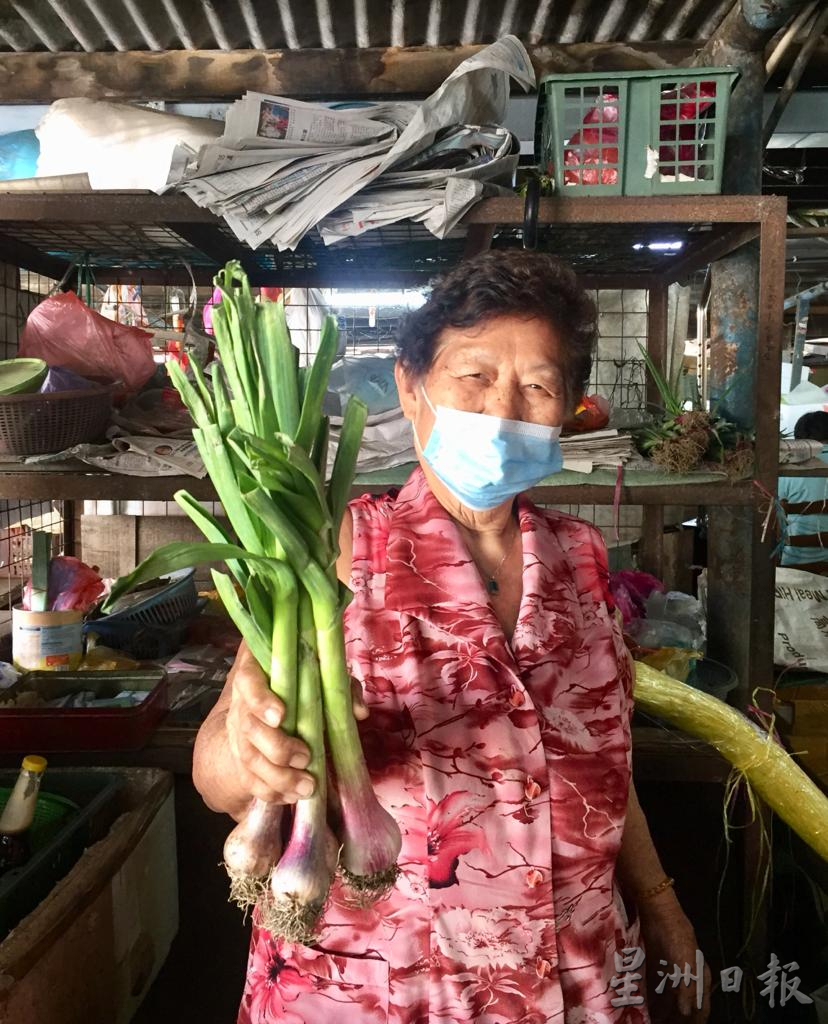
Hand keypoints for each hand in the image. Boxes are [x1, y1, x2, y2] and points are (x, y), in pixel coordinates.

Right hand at [225, 641, 367, 805]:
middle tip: (305, 758)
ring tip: (306, 787)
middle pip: (249, 727)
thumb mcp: (324, 675)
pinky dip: (270, 792)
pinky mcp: (241, 757)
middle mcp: (241, 703)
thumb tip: (358, 712)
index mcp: (257, 673)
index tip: (281, 716)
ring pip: (248, 758)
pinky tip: (291, 797)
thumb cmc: (303, 682)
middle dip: (277, 748)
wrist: (274, 697)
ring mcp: (238, 732)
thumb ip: (341, 687)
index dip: (261, 700)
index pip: (248, 681)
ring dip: (277, 778)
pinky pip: (248, 779)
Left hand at [639, 893, 711, 1022]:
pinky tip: (648, 1010)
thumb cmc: (676, 936)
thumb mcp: (685, 962)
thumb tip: (686, 1012)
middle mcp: (689, 980)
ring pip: (671, 1002)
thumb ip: (687, 987)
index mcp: (701, 979)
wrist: (659, 912)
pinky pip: (658, 991)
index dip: (695, 1022)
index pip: (701, 1009)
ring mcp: (673, 975)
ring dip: (665, 1014)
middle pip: (685, 1009)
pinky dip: (654, 1002)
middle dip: (678, 1020)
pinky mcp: (658, 969)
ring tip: (654, 1022)